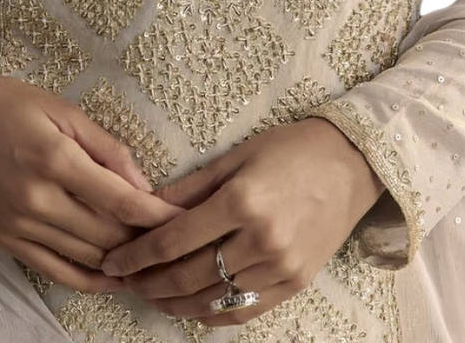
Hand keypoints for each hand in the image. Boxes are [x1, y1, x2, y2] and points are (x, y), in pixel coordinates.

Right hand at [0, 73, 184, 293]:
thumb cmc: (7, 104)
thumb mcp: (63, 109)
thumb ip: (106, 148)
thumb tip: (143, 184)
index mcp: (54, 160)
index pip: (120, 200)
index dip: (158, 214)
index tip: (185, 219)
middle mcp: (37, 200)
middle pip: (107, 233)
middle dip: (146, 238)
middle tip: (177, 236)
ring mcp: (19, 227)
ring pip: (86, 257)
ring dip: (123, 261)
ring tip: (155, 258)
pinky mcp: (5, 242)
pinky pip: (55, 271)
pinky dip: (89, 279)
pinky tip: (115, 279)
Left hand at [98, 116, 385, 324]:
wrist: (352, 163)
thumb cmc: (291, 149)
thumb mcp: (236, 156)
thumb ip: (190, 187)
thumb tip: (144, 206)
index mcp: (241, 201)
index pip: (174, 240)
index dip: (136, 256)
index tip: (112, 260)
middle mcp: (260, 240)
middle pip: (187, 276)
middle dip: (147, 283)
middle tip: (125, 280)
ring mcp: (280, 267)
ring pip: (211, 299)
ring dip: (172, 303)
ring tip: (150, 294)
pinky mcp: (294, 283)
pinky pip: (242, 311)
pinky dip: (210, 314)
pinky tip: (189, 306)